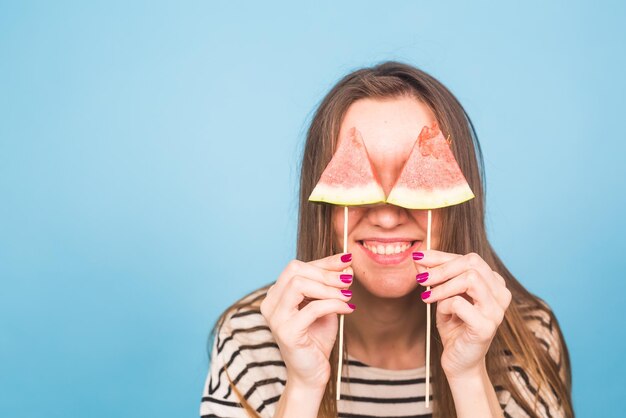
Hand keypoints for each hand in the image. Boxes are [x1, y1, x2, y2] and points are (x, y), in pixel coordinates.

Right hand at [260, 253, 354, 389]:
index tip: (346, 260)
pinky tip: (348, 309)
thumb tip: (346, 264)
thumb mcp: (325, 304)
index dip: (324, 262)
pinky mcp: (286, 331)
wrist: (311, 373)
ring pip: (299, 284)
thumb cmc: (316, 338)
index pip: (296, 267)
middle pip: (295, 271)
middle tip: (348, 281)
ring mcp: (276, 317)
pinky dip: (333, 304)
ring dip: (328, 288)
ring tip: (347, 296)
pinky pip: (312, 308)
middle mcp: (270, 303)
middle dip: (326, 273)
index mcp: (276, 294)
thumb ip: (331, 285)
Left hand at [414, 250, 511, 378]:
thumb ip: (434, 275)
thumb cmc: (454, 326)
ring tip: (428, 298)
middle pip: (472, 263)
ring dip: (442, 286)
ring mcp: (496, 310)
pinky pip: (460, 303)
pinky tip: (442, 315)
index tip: (419, 256)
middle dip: (441, 268)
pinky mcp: (486, 326)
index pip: (469, 258)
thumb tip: (418, 256)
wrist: (459, 362)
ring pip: (470, 279)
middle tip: (421, 279)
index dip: (441, 256)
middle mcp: (500, 294)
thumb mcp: (442, 295)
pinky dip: (444, 305)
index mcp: (494, 283)